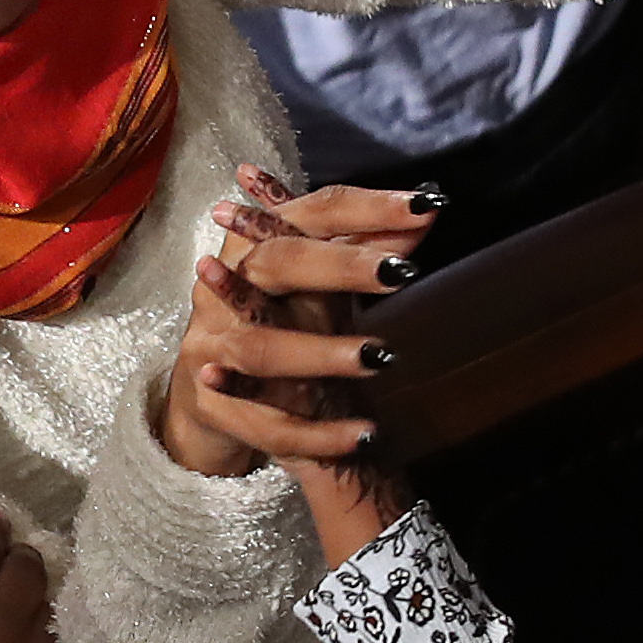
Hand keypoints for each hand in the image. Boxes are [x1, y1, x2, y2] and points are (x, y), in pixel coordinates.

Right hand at [152, 167, 419, 476]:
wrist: (217, 392)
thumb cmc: (277, 320)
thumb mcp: (319, 282)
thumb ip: (370, 246)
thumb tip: (428, 209)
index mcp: (253, 246)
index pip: (310, 214)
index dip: (366, 208)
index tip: (423, 207)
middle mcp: (223, 291)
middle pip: (275, 265)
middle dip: (338, 266)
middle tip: (398, 272)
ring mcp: (213, 350)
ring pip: (262, 349)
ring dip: (321, 352)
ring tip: (379, 355)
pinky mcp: (216, 409)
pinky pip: (270, 425)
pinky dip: (319, 435)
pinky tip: (366, 435)